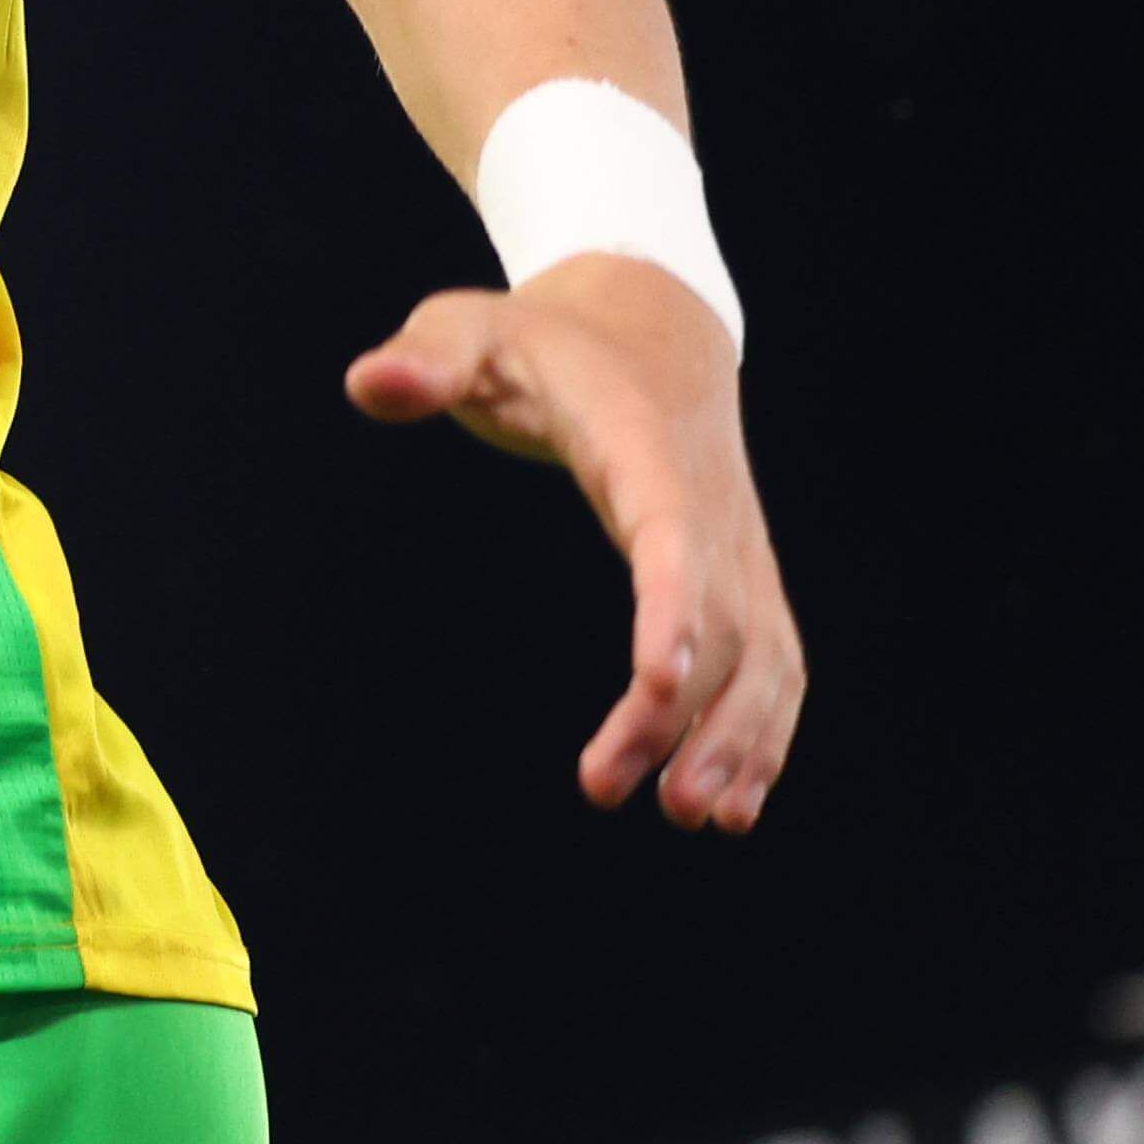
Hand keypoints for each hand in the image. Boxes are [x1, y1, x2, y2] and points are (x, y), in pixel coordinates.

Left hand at [347, 255, 805, 829]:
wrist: (651, 328)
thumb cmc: (541, 339)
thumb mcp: (469, 327)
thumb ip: (425, 360)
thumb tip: (371, 383)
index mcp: (641, 447)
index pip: (670, 533)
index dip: (670, 608)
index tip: (655, 685)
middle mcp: (708, 505)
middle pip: (717, 619)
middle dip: (686, 713)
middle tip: (639, 796)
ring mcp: (737, 544)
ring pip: (764, 653)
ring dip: (741, 738)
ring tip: (692, 816)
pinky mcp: (744, 575)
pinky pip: (772, 660)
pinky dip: (763, 729)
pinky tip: (732, 800)